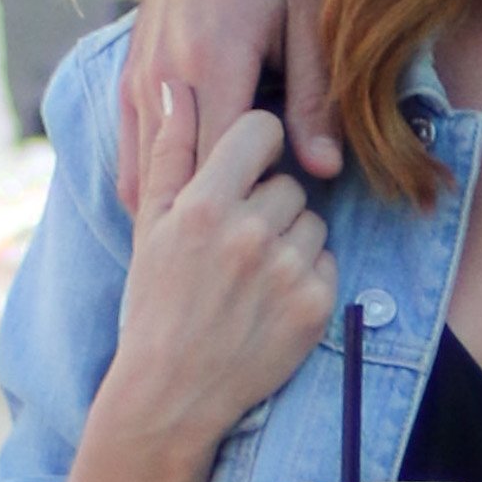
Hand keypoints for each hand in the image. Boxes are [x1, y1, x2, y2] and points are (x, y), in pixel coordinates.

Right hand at [105, 86, 334, 439]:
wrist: (172, 392)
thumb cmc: (156, 301)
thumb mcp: (152, 226)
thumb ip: (170, 153)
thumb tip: (176, 89)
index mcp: (203, 205)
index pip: (261, 130)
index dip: (256, 145)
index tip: (246, 167)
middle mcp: (248, 233)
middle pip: (289, 182)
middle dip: (269, 204)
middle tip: (236, 243)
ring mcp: (286, 270)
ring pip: (314, 221)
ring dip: (291, 240)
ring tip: (250, 275)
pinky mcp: (316, 305)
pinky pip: (329, 262)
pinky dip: (308, 277)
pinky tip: (271, 300)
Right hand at [116, 0, 339, 210]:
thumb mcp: (315, 17)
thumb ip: (315, 97)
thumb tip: (322, 172)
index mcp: (210, 61)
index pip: (219, 168)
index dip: (250, 204)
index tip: (285, 221)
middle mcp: (161, 73)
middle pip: (175, 178)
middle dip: (211, 216)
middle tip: (249, 247)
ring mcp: (137, 72)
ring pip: (143, 170)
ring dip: (178, 204)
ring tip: (221, 230)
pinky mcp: (130, 69)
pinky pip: (132, 145)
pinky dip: (157, 178)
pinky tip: (191, 199)